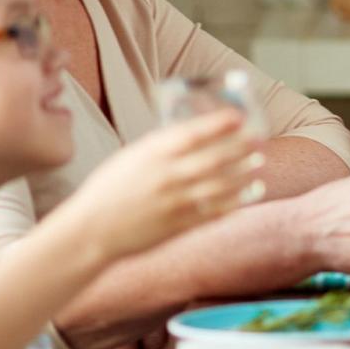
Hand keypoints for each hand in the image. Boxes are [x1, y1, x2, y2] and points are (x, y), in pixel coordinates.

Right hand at [64, 109, 260, 261]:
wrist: (91, 231)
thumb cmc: (108, 190)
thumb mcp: (131, 158)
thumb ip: (161, 148)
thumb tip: (194, 135)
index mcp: (151, 156)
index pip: (191, 135)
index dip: (218, 125)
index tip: (239, 117)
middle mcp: (166, 177)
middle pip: (213, 160)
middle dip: (240, 148)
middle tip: (259, 139)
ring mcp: (174, 203)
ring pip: (220, 186)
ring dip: (243, 174)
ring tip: (258, 163)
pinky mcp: (178, 226)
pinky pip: (214, 212)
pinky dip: (235, 202)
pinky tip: (249, 193)